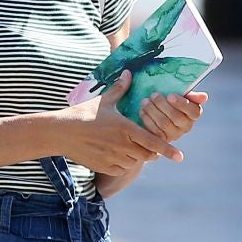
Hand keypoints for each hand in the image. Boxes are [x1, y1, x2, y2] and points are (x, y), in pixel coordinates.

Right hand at [60, 75, 180, 173]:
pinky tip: (116, 153)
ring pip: (135, 162)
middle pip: (147, 154)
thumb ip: (120, 88)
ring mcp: (113, 157)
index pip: (153, 141)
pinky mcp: (104, 166)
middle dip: (150, 150)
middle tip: (148, 144)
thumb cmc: (83, 114)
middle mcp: (122, 145)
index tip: (180, 156)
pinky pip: (122, 168)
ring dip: (136, 156)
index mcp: (125, 128)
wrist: (62, 132)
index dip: (168, 149)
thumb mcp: (103, 100)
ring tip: (127, 146)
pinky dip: (123, 163)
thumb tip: (129, 73)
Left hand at [138, 90, 207, 142]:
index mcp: (194, 114)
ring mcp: (174, 135)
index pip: (194, 112)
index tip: (170, 95)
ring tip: (145, 101)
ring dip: (153, 110)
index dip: (182, 104)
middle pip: (176, 117)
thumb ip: (191, 95)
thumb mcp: (180, 95)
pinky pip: (154, 131)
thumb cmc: (170, 100)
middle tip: (154, 95)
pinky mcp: (161, 140)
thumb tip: (205, 97)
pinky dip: (147, 119)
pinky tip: (142, 110)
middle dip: (163, 105)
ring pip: (164, 123)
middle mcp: (186, 127)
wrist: (155, 111)